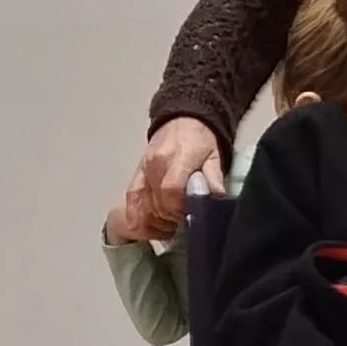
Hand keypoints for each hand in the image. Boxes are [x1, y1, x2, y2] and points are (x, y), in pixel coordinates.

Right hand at [114, 115, 220, 242]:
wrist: (184, 120)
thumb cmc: (202, 141)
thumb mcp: (215, 156)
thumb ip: (214, 178)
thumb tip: (215, 197)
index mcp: (176, 158)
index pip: (171, 191)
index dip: (179, 210)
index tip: (189, 217)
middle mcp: (155, 164)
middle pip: (157, 203)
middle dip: (170, 219)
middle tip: (183, 223)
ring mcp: (143, 169)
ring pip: (142, 205)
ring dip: (155, 221)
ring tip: (169, 225)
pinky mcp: (137, 173)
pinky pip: (131, 199)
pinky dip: (137, 215)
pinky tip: (146, 226)